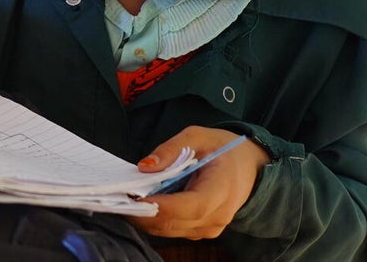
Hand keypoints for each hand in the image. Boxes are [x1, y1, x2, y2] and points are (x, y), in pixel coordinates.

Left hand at [129, 126, 270, 239]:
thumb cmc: (224, 148)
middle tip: (115, 196)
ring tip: (123, 198)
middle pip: (172, 223)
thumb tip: (144, 167)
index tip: (131, 197)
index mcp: (221, 190)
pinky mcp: (200, 231)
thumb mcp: (198, 135)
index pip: (187, 207)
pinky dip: (154, 218)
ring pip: (168, 230)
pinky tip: (141, 203)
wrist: (251, 167)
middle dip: (142, 212)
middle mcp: (216, 216)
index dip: (157, 206)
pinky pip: (172, 229)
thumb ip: (171, 149)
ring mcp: (209, 228)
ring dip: (144, 217)